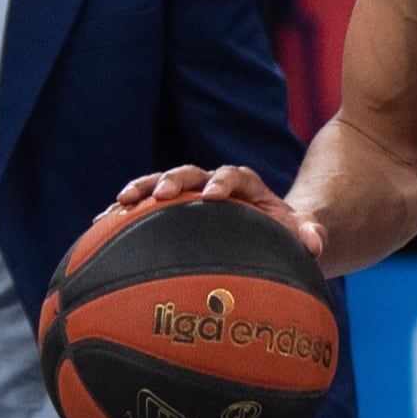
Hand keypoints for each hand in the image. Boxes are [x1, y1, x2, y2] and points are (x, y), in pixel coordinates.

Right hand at [108, 161, 327, 263]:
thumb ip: (310, 234)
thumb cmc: (283, 235)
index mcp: (244, 186)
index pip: (233, 176)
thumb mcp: (300, 234)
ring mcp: (189, 196)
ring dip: (141, 191)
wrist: (266, 234)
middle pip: (191, 173)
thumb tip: (316, 244)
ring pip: (161, 185)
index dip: (223, 182)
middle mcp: (213, 185)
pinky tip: (100, 224)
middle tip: (162, 194)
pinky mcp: (171, 211)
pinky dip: (124, 213)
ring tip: (118, 204)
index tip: (215, 196)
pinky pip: (144, 208)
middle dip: (174, 180)